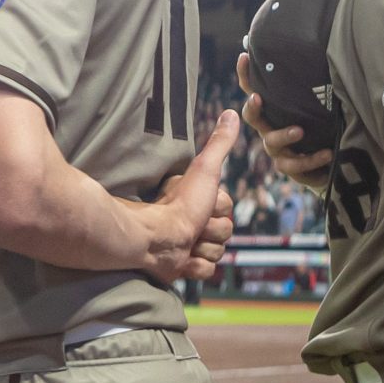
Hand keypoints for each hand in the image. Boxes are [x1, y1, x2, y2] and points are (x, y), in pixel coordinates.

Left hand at [147, 112, 240, 281]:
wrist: (151, 238)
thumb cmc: (179, 203)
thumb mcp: (205, 169)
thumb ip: (220, 142)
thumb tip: (232, 111)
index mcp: (200, 203)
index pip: (228, 213)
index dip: (219, 211)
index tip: (202, 206)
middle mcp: (193, 223)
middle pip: (225, 235)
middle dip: (211, 231)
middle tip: (193, 226)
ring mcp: (188, 246)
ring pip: (217, 254)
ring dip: (202, 249)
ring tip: (184, 242)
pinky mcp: (182, 267)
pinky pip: (206, 271)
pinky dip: (195, 267)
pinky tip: (182, 259)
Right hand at [237, 52, 333, 188]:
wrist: (330, 162)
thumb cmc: (321, 127)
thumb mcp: (319, 105)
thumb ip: (316, 87)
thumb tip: (326, 52)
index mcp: (272, 111)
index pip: (253, 89)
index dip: (246, 74)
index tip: (244, 57)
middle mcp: (269, 129)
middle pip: (252, 117)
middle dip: (252, 108)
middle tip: (257, 99)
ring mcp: (277, 149)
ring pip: (271, 142)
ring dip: (284, 135)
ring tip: (300, 131)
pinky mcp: (290, 167)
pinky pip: (293, 165)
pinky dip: (310, 159)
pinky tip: (327, 153)